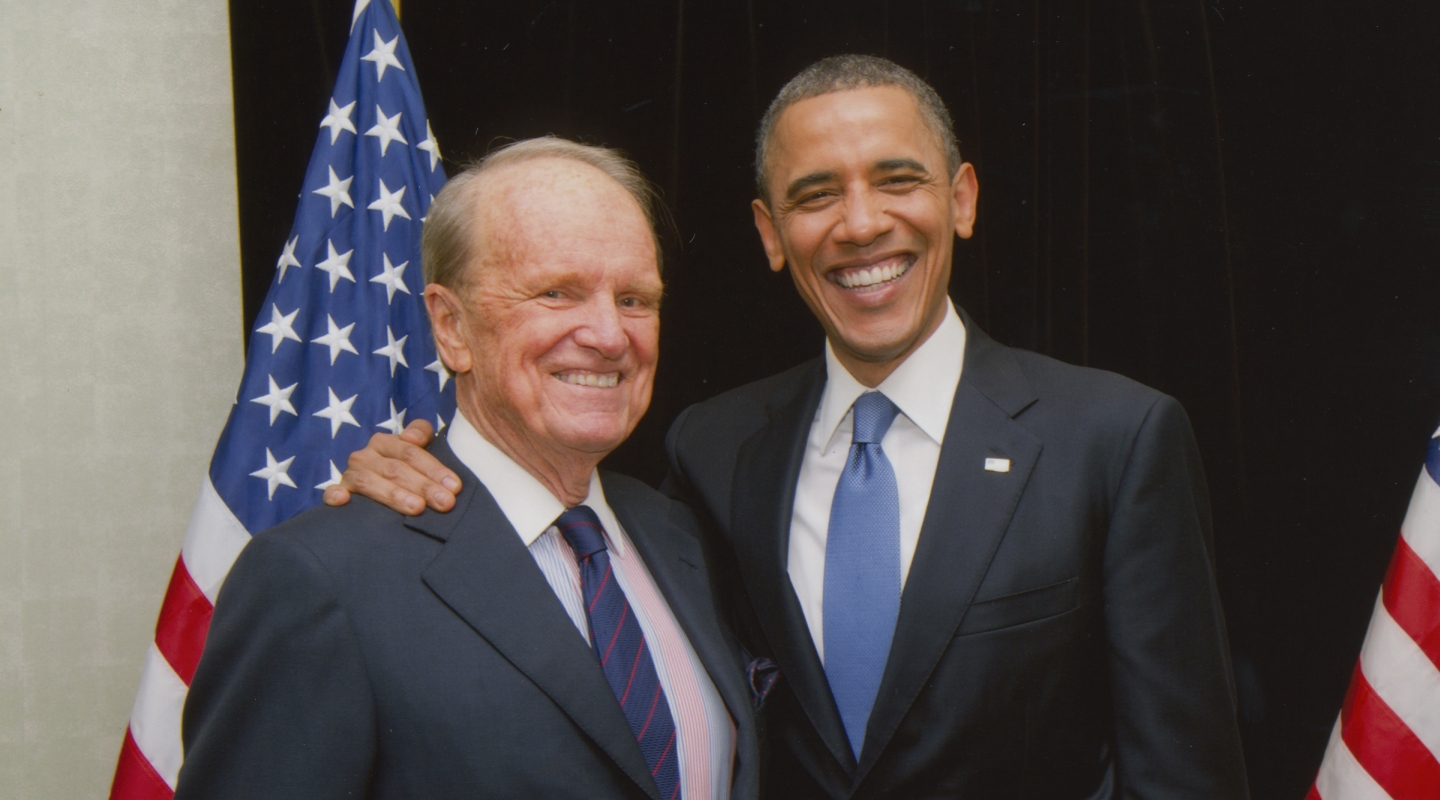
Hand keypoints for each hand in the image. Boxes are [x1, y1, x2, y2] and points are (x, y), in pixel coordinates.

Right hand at [323, 419, 460, 514]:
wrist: (377, 483)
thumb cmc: (404, 468)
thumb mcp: (416, 447)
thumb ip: (421, 433)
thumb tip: (413, 438)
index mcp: (385, 442)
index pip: (411, 453)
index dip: (434, 469)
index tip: (454, 487)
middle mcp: (365, 456)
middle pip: (396, 469)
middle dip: (423, 486)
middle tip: (445, 503)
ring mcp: (350, 475)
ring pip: (371, 482)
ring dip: (394, 495)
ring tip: (417, 508)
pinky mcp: (338, 492)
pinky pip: (331, 492)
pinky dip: (335, 495)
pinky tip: (343, 500)